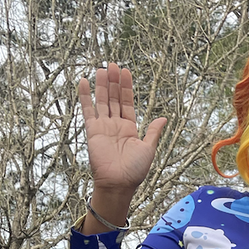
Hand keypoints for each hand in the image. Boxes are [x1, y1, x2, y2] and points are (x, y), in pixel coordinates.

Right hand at [78, 64, 166, 194]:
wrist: (118, 184)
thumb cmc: (134, 171)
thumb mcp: (148, 149)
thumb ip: (153, 132)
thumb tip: (164, 118)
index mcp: (129, 128)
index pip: (127, 102)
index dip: (126, 87)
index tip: (125, 71)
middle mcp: (116, 125)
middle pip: (114, 98)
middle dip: (114, 81)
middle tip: (112, 65)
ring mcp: (103, 127)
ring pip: (102, 101)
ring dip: (102, 85)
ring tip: (102, 69)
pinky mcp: (92, 131)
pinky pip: (88, 111)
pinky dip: (85, 97)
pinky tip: (85, 82)